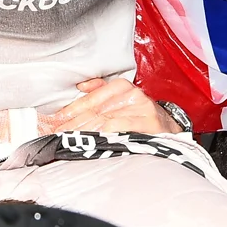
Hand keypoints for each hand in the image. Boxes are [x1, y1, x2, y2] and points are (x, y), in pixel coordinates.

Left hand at [39, 76, 180, 135]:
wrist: (171, 129)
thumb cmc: (142, 117)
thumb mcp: (123, 100)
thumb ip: (101, 92)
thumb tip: (80, 87)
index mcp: (121, 87)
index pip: (90, 99)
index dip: (70, 111)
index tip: (54, 121)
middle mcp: (131, 95)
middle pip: (94, 110)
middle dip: (72, 124)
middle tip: (56, 134)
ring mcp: (141, 108)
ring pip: (105, 119)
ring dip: (84, 131)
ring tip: (69, 140)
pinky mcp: (149, 123)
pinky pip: (121, 126)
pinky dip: (104, 132)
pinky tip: (92, 138)